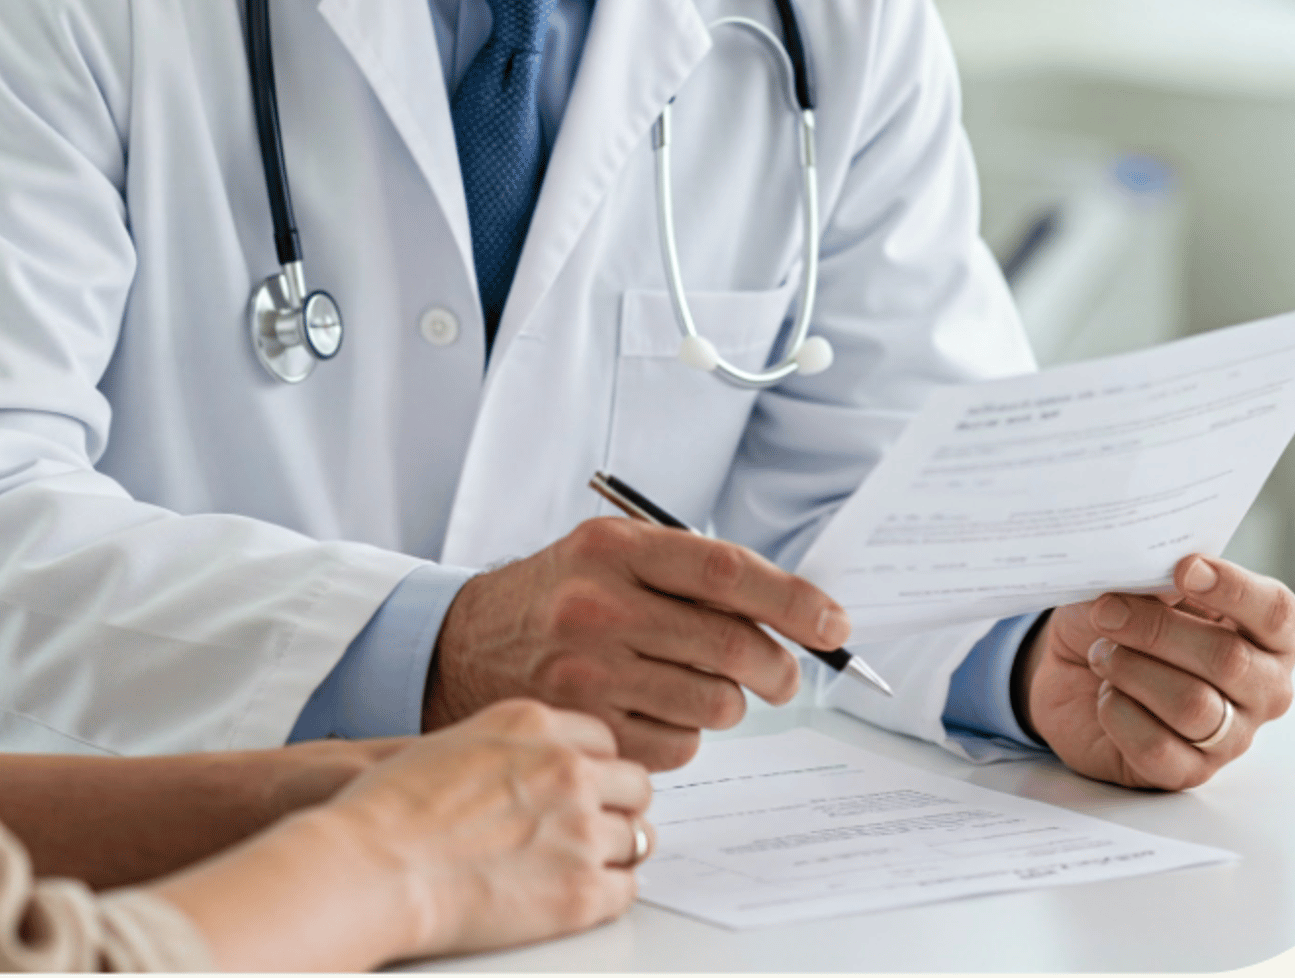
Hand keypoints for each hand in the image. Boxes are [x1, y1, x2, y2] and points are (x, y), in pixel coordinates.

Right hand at [152, 702, 648, 968]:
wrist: (376, 864)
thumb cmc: (394, 808)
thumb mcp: (459, 741)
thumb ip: (514, 748)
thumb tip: (539, 772)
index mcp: (537, 724)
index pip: (605, 739)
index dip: (596, 768)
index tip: (591, 786)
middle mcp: (568, 768)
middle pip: (634, 784)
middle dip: (617, 806)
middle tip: (594, 827)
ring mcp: (580, 828)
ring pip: (636, 838)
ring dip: (612, 851)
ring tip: (576, 865)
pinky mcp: (581, 891)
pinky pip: (626, 889)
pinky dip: (607, 894)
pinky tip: (576, 894)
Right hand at [423, 515, 851, 768]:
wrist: (461, 644)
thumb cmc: (555, 595)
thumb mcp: (608, 552)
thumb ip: (686, 570)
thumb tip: (790, 611)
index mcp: (614, 549)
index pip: (725, 571)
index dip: (791, 600)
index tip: (833, 623)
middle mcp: (600, 607)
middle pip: (731, 645)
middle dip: (777, 666)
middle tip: (782, 673)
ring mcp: (591, 673)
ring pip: (714, 703)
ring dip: (727, 701)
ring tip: (699, 684)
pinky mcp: (587, 729)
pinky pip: (680, 745)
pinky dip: (686, 733)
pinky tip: (655, 708)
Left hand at [1016, 555, 1294, 789]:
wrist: (1069, 669)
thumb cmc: (1118, 620)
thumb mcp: (1134, 585)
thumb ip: (1158, 578)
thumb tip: (1161, 572)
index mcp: (1265, 633)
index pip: (1276, 613)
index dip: (1233, 588)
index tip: (1183, 568)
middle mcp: (1262, 688)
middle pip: (1229, 661)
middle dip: (1156, 629)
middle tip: (1107, 611)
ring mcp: (1230, 736)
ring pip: (1193, 706)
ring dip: (1131, 669)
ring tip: (1102, 654)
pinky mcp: (1187, 771)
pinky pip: (1156, 746)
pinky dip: (1118, 711)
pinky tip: (1106, 695)